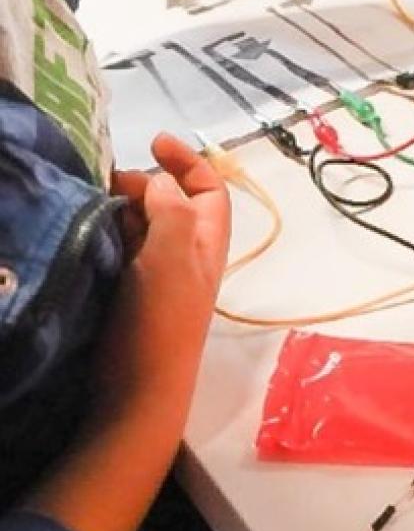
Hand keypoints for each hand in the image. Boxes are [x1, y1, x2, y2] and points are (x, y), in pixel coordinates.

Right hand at [101, 133, 229, 404]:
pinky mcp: (128, 293)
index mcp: (207, 241)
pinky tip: (87, 228)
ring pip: (142, 224)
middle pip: (172, 202)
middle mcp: (186, 254)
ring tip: (95, 199)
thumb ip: (173, 210)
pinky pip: (120, 248)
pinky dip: (107, 231)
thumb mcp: (173, 256)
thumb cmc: (162, 319)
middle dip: (146, 182)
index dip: (188, 160)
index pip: (209, 188)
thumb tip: (162, 181)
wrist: (137, 389)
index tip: (155, 140)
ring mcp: (156, 274)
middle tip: (110, 181)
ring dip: (123, 206)